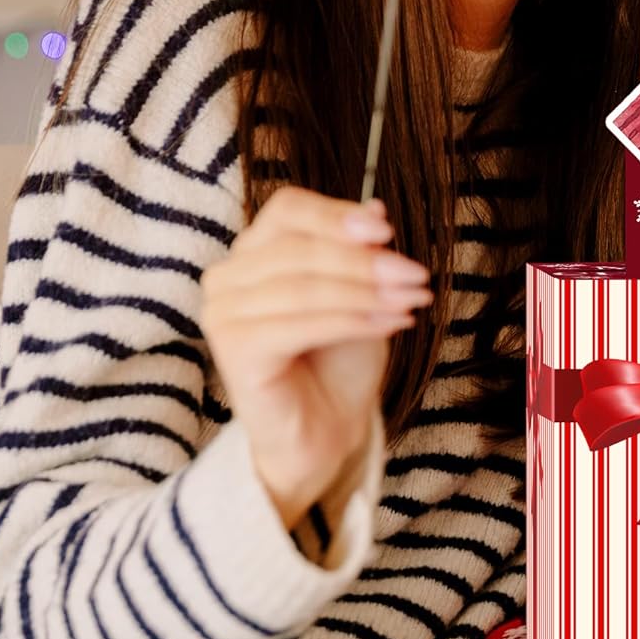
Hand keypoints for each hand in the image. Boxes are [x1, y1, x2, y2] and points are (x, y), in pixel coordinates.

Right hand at [200, 187, 430, 528]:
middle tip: (415, 276)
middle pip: (298, 247)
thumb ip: (359, 251)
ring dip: (365, 292)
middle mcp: (228, 277)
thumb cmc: (339, 358)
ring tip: (410, 301)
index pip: (288, 209)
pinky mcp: (234, 350)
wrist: (327, 430)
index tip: (388, 231)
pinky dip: (351, 320)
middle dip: (365, 262)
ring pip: (303, 286)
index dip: (337, 216)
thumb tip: (375, 208)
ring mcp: (224, 313)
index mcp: (254, 251)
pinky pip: (298, 324)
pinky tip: (391, 323)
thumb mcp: (361, 293)